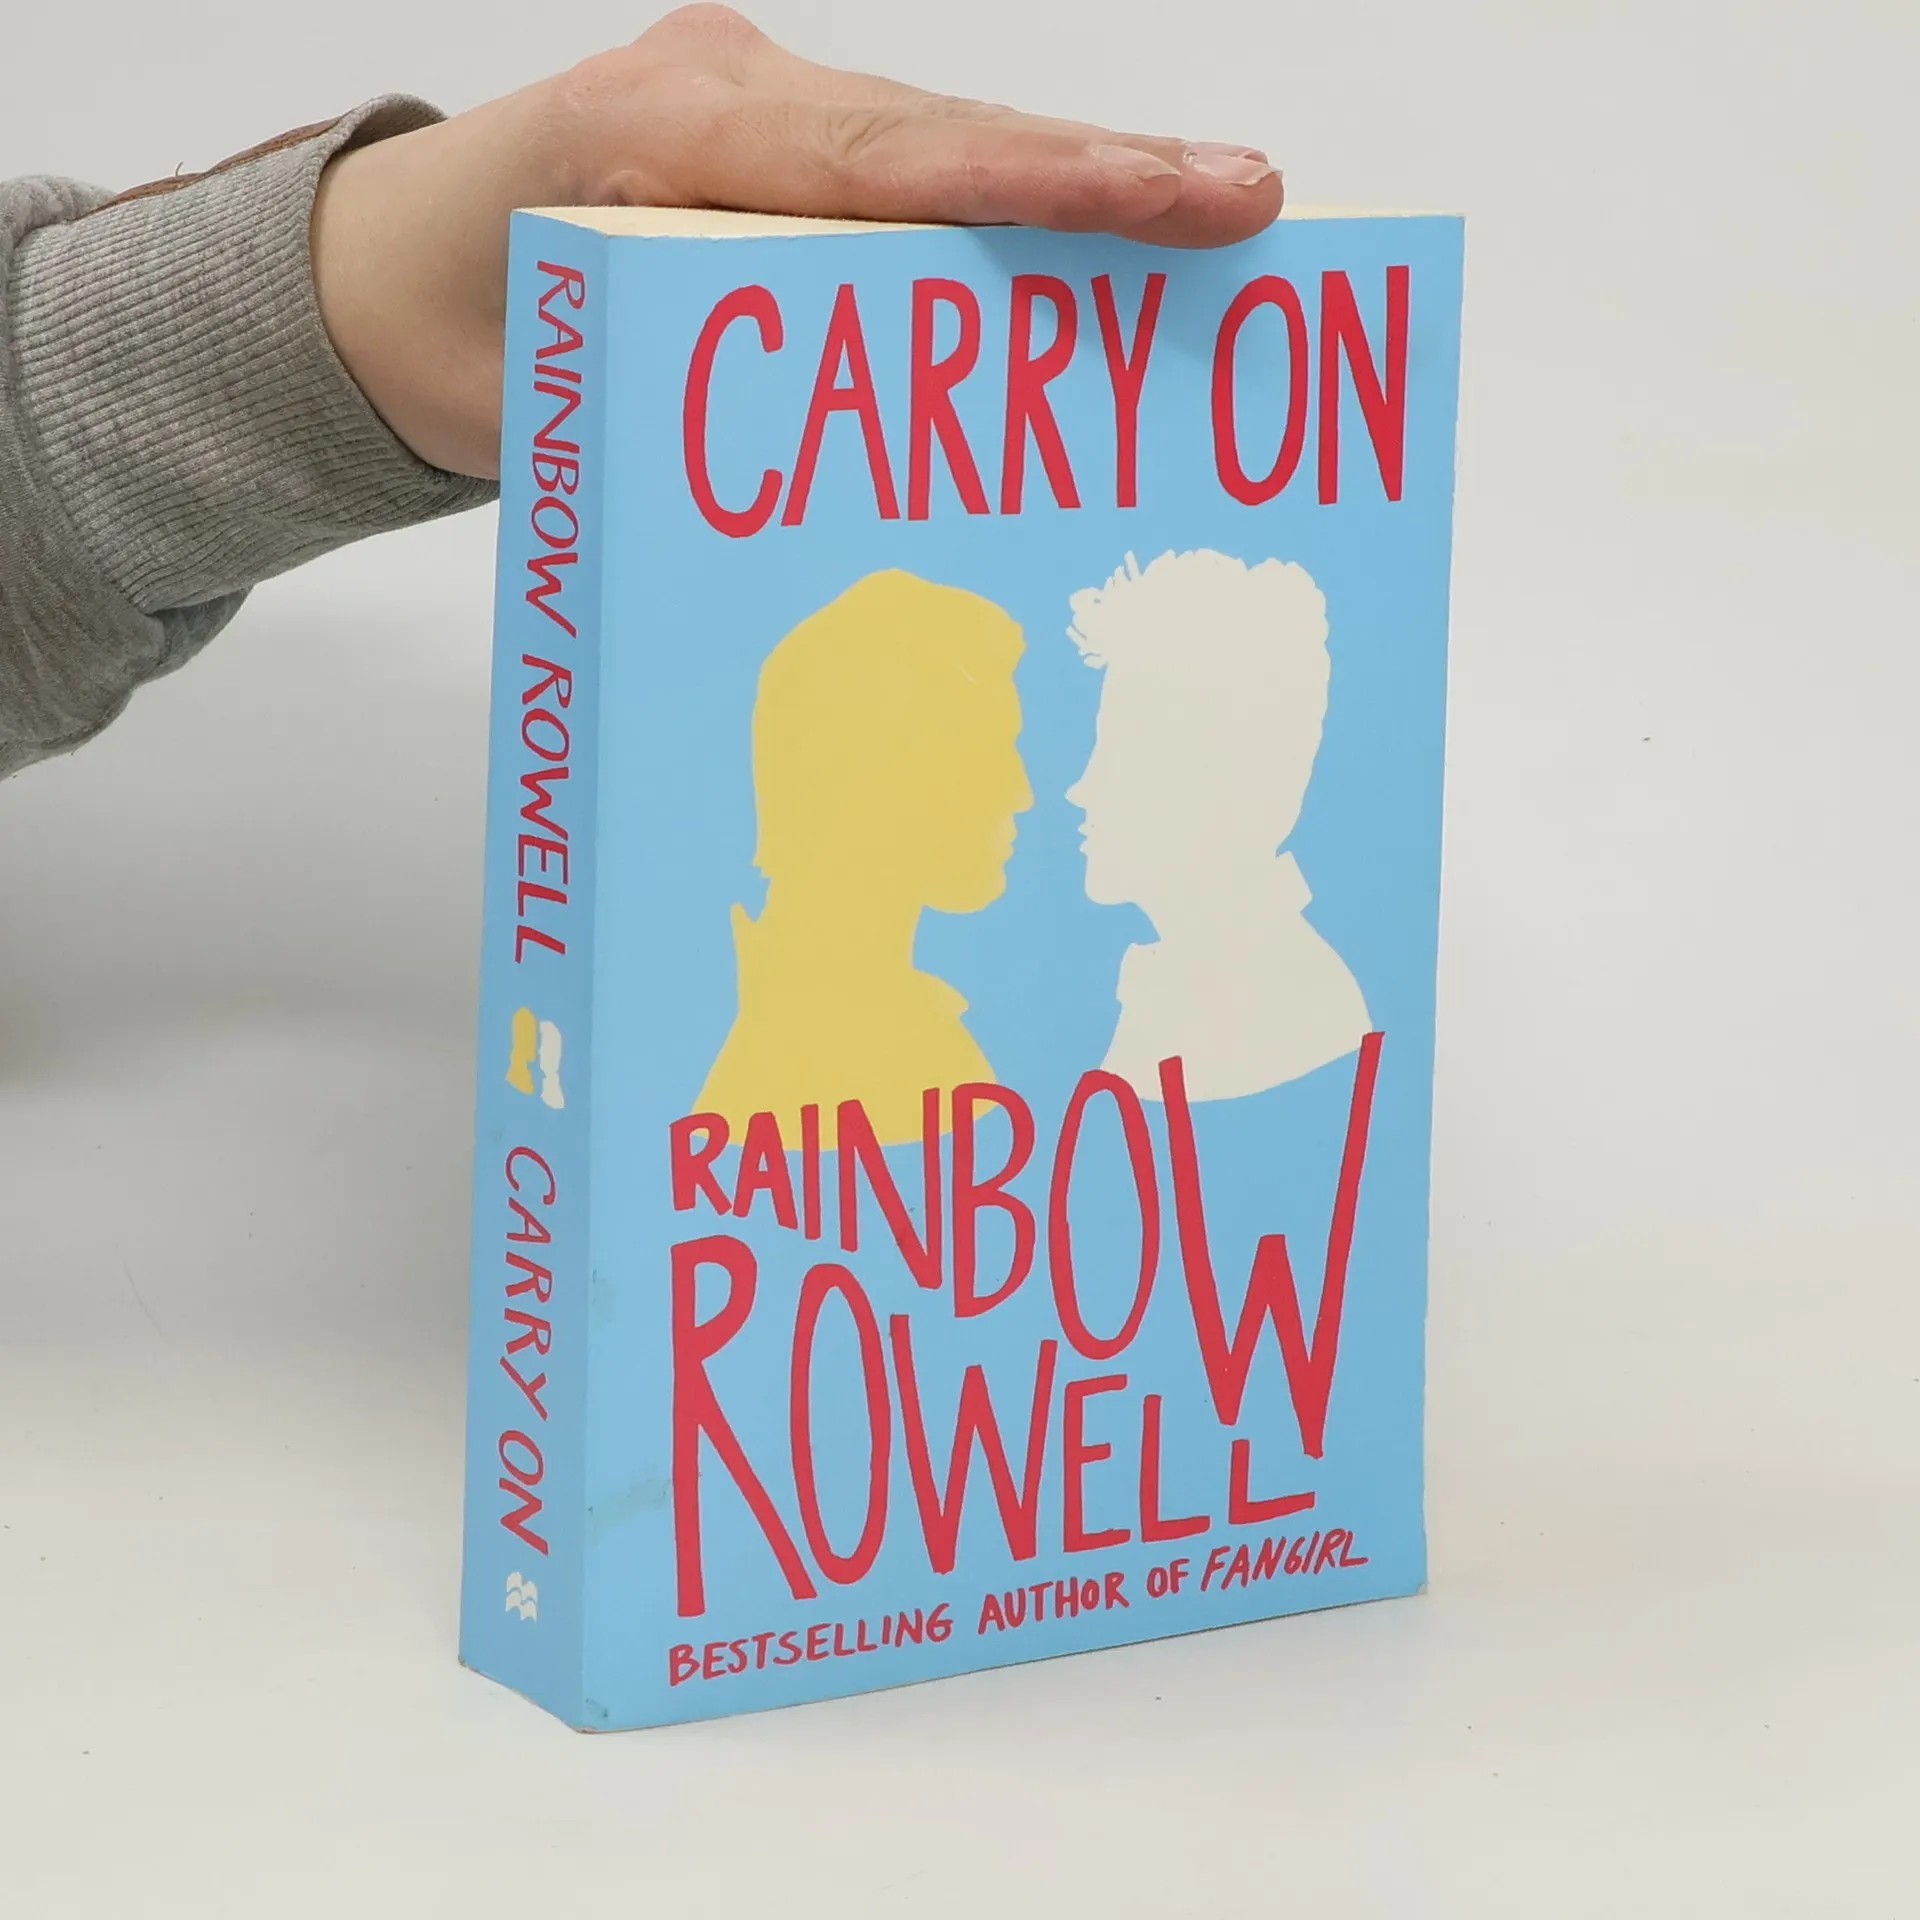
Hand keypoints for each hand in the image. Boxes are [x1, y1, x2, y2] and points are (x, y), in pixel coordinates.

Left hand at [310, 4, 1281, 478]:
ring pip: (940, 145)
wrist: (386, 283)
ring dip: (1071, 188)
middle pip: (945, 133)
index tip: (1167, 196)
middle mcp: (730, 90)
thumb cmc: (468, 345)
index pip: (890, 159)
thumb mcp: (569, 379)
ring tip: (1207, 211)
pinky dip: (1001, 211)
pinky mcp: (773, 140)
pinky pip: (905, 171)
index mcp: (670, 129)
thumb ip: (713, 378)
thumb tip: (880, 440)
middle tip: (1243, 198)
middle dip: (1100, 173)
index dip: (1038, 182)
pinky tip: (1101, 234)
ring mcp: (755, 103)